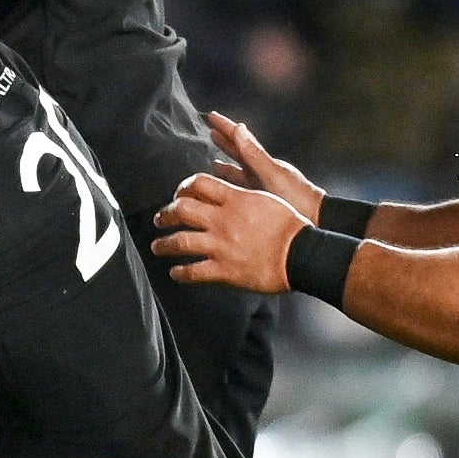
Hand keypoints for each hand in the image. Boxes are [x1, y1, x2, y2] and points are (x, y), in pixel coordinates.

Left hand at [153, 170, 302, 293]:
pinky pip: (194, 271)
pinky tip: (175, 273)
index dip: (183, 187)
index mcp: (235, 199)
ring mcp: (220, 245)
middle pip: (182, 209)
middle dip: (166, 213)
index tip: (179, 194)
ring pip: (180, 241)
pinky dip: (181, 273)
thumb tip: (231, 195)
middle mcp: (222, 220)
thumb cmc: (291, 226)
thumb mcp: (267, 199)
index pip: (199, 184)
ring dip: (164, 244)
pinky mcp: (224, 269)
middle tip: (160, 218)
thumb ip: (243, 196)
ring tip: (157, 246)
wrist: (301, 254)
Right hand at [203, 111, 322, 224]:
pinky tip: (226, 189)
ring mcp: (262, 187)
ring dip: (226, 165)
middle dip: (225, 142)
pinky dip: (232, 187)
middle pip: (239, 153)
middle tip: (211, 131)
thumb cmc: (297, 197)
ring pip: (239, 172)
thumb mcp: (272, 174)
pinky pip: (241, 190)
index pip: (240, 140)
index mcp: (263, 163)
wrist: (315, 220)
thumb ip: (254, 154)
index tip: (212, 115)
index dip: (226, 127)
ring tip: (213, 161)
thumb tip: (240, 128)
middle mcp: (261, 172)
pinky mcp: (262, 202)